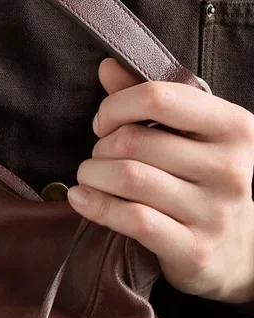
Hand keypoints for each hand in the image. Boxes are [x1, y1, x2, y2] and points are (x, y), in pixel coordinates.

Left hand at [67, 58, 253, 302]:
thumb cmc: (203, 180)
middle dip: (100, 147)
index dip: (116, 106)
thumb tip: (108, 66)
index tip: (104, 123)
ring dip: (92, 174)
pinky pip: (131, 218)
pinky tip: (81, 199)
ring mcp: (215, 211)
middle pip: (134, 141)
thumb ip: (150, 98)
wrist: (237, 251)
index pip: (159, 97)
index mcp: (234, 127)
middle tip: (98, 157)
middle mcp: (230, 167)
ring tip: (89, 176)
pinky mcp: (194, 249)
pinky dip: (96, 205)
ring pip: (128, 177)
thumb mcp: (191, 134)